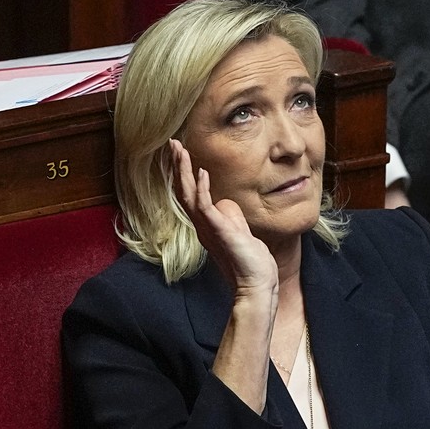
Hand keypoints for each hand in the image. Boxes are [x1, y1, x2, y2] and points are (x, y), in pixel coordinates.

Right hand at [169, 139, 277, 294]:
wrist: (256, 284)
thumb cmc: (251, 261)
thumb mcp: (240, 232)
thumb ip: (230, 216)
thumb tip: (225, 202)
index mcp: (206, 226)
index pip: (190, 195)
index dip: (184, 174)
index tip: (181, 154)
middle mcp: (202, 227)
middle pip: (184, 191)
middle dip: (178, 166)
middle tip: (173, 144)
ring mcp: (208, 229)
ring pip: (189, 195)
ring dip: (184, 171)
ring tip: (179, 150)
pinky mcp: (218, 231)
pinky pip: (205, 206)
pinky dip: (202, 188)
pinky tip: (202, 172)